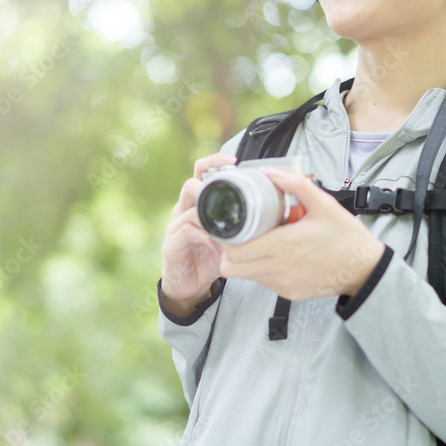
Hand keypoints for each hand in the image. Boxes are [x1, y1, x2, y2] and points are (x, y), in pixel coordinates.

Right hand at [160, 153, 235, 314]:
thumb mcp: (230, 237)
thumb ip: (244, 224)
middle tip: (228, 188)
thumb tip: (273, 213)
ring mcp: (175, 227)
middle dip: (208, 183)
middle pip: (190, 185)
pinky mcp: (171, 244)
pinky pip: (186, 231)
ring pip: (188, 208)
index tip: (233, 159)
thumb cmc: (210, 257)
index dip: (214, 162)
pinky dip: (204, 235)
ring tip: (227, 221)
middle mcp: (184, 211)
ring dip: (209, 213)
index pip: (201, 174)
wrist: (190, 286)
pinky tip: (217, 244)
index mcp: (198, 204)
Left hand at [218, 169, 385, 300]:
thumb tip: (271, 172)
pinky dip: (260, 270)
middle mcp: (280, 268)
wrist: (365, 268)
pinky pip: (263, 283)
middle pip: (233, 266)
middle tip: (236, 234)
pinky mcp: (289, 293)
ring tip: (254, 243)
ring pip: (246, 276)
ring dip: (244, 261)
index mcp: (285, 244)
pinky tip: (273, 256)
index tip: (230, 226)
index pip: (236, 250)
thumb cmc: (346, 237)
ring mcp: (283, 284)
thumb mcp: (324, 204)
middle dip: (229, 250)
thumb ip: (296, 185)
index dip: (226, 239)